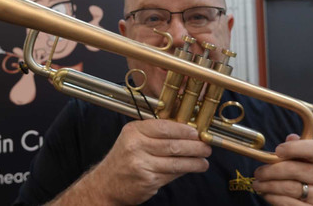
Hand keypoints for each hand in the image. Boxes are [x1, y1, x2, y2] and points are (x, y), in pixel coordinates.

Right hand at [50, 119, 210, 204]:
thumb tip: (185, 132)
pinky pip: (172, 174)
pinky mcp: (147, 180)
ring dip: (194, 161)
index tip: (197, 132)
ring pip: (176, 161)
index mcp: (133, 131)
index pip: (164, 127)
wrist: (106, 184)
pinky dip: (185, 171)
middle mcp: (136, 146)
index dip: (183, 129)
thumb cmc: (123, 160)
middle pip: (173, 145)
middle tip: (206, 147)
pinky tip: (193, 169)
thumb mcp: (132, 139)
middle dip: (194, 146)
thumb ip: (154, 134)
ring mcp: (141, 164)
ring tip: (204, 161)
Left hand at [253, 134, 312, 205]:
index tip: (277, 150)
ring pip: (289, 187)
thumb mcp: (308, 163)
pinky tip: (267, 194)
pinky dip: (273, 198)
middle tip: (257, 172)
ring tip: (258, 184)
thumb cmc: (310, 180)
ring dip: (268, 185)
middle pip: (294, 169)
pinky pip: (289, 203)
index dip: (294, 148)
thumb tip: (291, 138)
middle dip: (270, 170)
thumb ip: (298, 149)